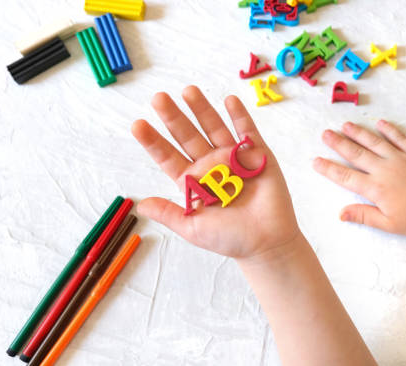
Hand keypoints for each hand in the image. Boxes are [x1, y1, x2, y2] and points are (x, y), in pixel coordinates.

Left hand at [132, 86, 300, 259]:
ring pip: (214, 128)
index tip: (138, 125)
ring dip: (202, 109)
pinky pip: (246, 131)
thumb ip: (169, 213)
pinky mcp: (256, 155)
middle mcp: (210, 165)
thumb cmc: (230, 238)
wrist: (267, 242)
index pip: (168, 156)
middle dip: (173, 117)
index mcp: (193, 181)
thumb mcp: (193, 227)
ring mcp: (233, 158)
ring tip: (188, 91)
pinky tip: (228, 100)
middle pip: (187, 136)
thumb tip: (140, 204)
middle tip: (158, 98)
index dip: (153, 141)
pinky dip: (239, 115)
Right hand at [314, 120, 405, 237]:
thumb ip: (363, 215)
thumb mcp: (388, 223)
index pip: (346, 176)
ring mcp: (400, 159)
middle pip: (356, 154)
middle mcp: (385, 170)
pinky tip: (380, 123)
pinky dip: (389, 130)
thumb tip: (341, 214)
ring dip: (358, 133)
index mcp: (376, 188)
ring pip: (374, 142)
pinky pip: (400, 138)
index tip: (316, 161)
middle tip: (325, 134)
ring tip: (345, 125)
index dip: (328, 168)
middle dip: (338, 143)